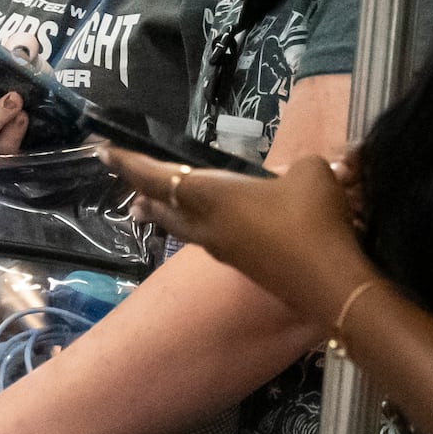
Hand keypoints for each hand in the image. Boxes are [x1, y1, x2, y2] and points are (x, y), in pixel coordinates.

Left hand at [95, 144, 374, 329]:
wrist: (329, 282)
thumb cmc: (312, 219)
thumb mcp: (310, 173)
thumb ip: (297, 166)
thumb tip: (295, 173)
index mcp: (214, 195)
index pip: (159, 176)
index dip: (130, 162)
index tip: (103, 151)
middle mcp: (209, 225)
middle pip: (163, 208)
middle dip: (143, 195)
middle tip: (128, 191)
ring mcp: (225, 250)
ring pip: (184, 228)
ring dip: (167, 215)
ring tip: (151, 209)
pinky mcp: (245, 265)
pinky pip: (209, 239)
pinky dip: (198, 226)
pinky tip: (215, 224)